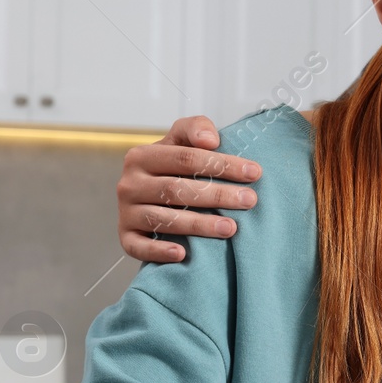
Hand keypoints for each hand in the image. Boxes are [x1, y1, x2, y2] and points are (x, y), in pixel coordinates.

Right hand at [117, 116, 261, 262]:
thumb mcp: (181, 141)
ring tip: (231, 228)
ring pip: (164, 219)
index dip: (222, 165)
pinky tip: (183, 254)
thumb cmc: (173, 168)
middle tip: (250, 200)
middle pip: (176, 189)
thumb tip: (211, 140)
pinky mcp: (126, 237)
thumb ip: (196, 128)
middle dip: (217, 195)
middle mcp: (130, 184)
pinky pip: (139, 247)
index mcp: (142, 156)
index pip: (186, 158)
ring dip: (199, 225)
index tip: (255, 172)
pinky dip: (159, 251)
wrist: (149, 196)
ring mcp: (126, 212)